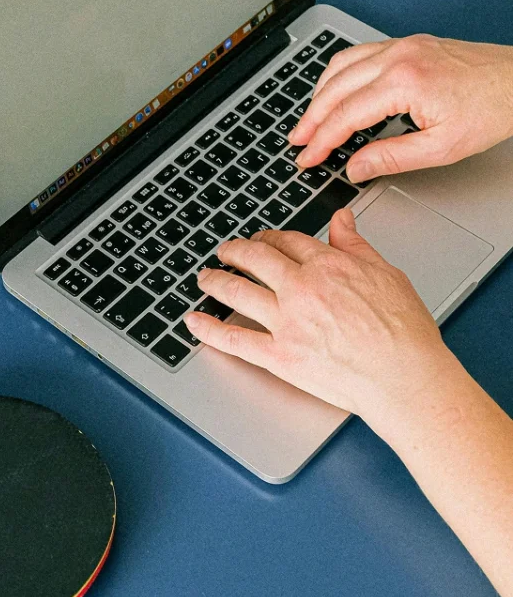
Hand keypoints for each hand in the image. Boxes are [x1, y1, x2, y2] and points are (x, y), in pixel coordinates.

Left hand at [184, 210, 457, 426]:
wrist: (402, 376)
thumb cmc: (403, 332)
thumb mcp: (386, 273)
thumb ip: (356, 245)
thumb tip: (341, 220)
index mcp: (328, 266)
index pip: (287, 242)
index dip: (268, 238)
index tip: (261, 239)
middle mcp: (301, 289)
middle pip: (255, 259)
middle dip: (235, 252)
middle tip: (225, 251)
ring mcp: (285, 322)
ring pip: (237, 291)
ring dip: (215, 281)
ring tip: (205, 277)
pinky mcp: (277, 355)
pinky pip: (233, 338)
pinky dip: (207, 329)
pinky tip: (193, 321)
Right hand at [290, 35, 512, 182]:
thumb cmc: (492, 109)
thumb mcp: (441, 148)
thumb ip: (391, 158)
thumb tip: (355, 168)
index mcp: (404, 82)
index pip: (345, 116)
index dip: (320, 141)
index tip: (307, 158)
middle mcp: (398, 57)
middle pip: (334, 89)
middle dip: (310, 120)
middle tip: (297, 144)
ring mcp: (402, 46)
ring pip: (340, 66)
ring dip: (319, 95)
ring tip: (309, 121)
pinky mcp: (407, 44)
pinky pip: (358, 54)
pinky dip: (337, 76)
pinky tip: (333, 92)